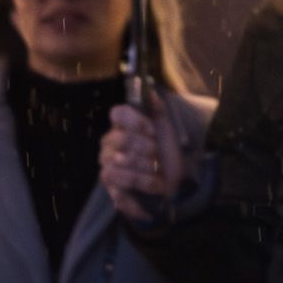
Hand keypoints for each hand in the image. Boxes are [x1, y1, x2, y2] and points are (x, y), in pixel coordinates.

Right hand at [101, 96, 189, 221]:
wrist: (174, 181)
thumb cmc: (167, 152)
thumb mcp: (167, 128)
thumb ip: (158, 109)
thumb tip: (150, 92)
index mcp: (120, 128)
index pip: (117, 113)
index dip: (136, 121)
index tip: (153, 131)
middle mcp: (109, 146)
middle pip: (120, 139)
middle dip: (145, 148)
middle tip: (158, 154)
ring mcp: (108, 168)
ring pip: (120, 164)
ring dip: (145, 169)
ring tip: (158, 172)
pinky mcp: (113, 190)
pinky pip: (120, 187)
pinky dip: (142, 187)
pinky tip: (155, 186)